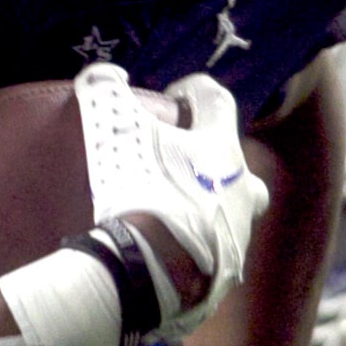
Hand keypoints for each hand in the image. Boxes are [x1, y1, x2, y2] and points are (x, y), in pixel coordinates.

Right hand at [75, 66, 266, 336]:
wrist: (150, 272)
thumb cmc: (139, 192)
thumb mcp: (113, 131)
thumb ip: (105, 91)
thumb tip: (103, 73)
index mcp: (221, 148)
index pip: (217, 100)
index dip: (192, 90)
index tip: (171, 96)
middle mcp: (242, 188)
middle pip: (235, 162)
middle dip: (209, 158)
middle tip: (175, 162)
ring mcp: (238, 233)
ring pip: (229, 210)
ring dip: (204, 204)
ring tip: (167, 210)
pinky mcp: (226, 272)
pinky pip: (212, 250)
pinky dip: (193, 246)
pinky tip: (164, 250)